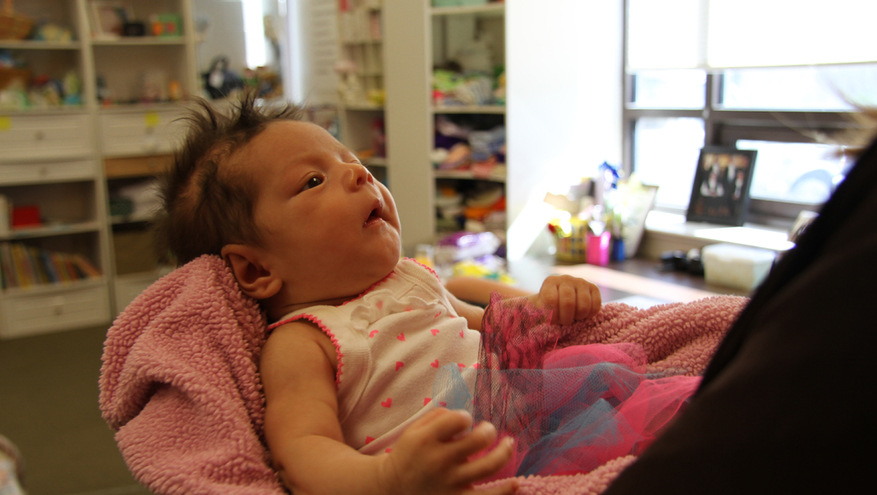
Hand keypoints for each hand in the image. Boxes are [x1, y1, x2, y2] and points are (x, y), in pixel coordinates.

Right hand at [380, 408, 517, 494]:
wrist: (393, 487)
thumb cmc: (410, 453)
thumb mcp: (414, 429)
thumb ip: (439, 417)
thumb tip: (467, 418)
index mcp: (427, 439)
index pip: (459, 420)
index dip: (466, 417)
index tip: (463, 422)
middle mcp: (440, 460)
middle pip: (478, 440)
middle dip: (489, 430)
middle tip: (488, 430)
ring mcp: (451, 482)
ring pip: (488, 466)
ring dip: (504, 452)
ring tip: (508, 444)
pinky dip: (504, 491)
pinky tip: (515, 482)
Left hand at [531, 274, 601, 324]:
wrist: (560, 306)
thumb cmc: (546, 310)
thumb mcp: (535, 310)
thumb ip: (526, 311)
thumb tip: (514, 312)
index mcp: (549, 282)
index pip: (551, 300)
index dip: (552, 316)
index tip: (551, 320)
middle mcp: (565, 278)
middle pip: (568, 303)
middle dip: (566, 318)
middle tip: (563, 321)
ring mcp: (581, 281)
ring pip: (583, 306)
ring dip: (578, 317)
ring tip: (572, 317)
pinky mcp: (593, 288)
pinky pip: (595, 306)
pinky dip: (589, 315)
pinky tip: (582, 314)